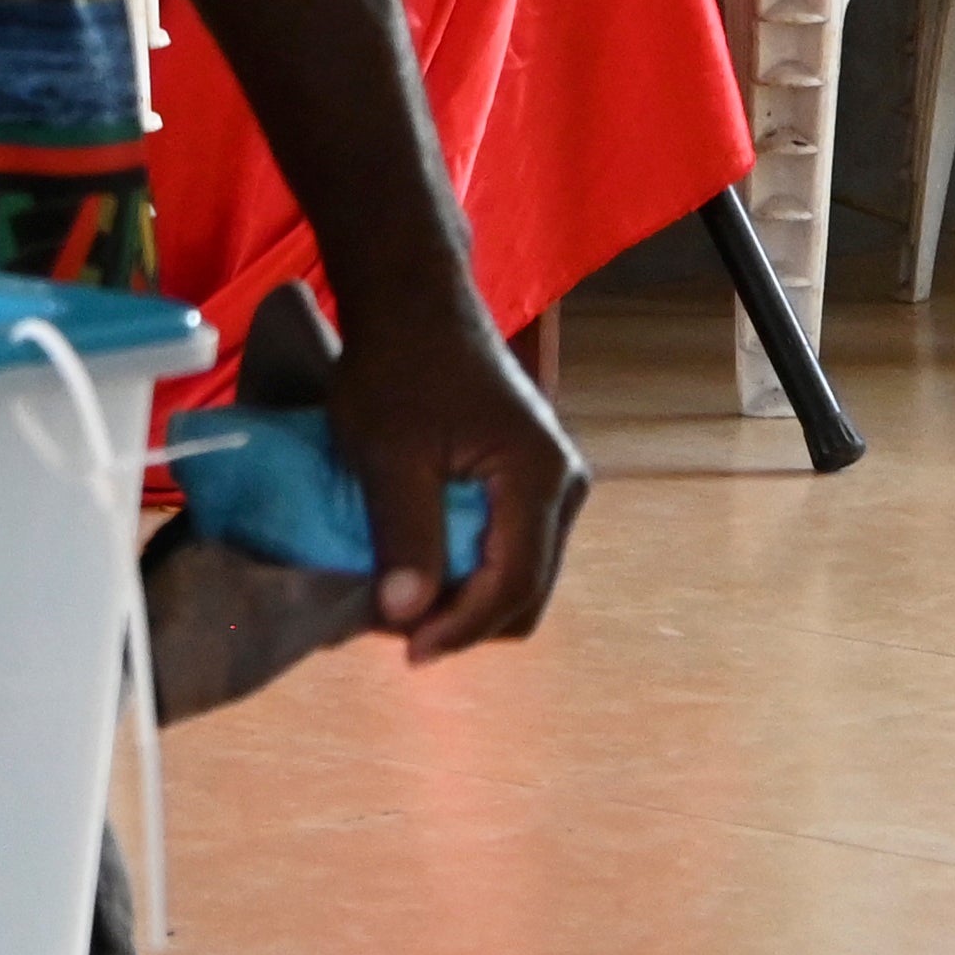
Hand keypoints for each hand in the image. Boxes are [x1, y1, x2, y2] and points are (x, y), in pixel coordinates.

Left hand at [318, 278, 582, 659]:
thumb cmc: (398, 368)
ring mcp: (553, 483)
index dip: (462, 627)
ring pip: (520, 575)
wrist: (414, 303)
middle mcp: (564, 486)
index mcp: (540, 478)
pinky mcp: (530, 479)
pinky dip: (469, 570)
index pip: (515, 584)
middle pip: (527, 591)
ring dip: (466, 600)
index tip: (408, 651)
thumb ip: (405, 536)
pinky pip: (510, 548)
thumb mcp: (390, 454)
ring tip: (402, 603)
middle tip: (398, 632)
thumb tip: (408, 617)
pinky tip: (420, 568)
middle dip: (465, 621)